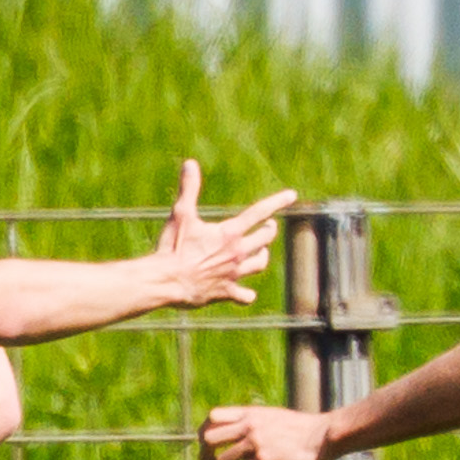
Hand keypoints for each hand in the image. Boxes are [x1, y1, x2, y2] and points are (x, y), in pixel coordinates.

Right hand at [155, 162, 296, 308]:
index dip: (277, 201)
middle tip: (269, 227)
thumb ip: (188, 189)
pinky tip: (247, 295)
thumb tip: (190, 163)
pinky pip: (244, 296)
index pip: (259, 212)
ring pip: (259, 264)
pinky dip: (246, 295)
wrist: (167, 281)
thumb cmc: (173, 247)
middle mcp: (237, 252)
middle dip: (268, 230)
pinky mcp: (226, 292)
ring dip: (262, 256)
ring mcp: (234, 273)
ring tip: (261, 253)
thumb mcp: (181, 215)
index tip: (292, 195)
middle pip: (265, 238)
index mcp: (229, 233)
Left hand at [200, 403, 331, 459]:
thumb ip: (254, 422)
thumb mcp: (273, 417)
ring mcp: (256, 444)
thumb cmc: (302, 429)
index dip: (205, 432)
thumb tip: (240, 430)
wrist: (323, 436)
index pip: (213, 416)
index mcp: (250, 414)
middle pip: (208, 438)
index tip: (209, 446)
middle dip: (207, 455)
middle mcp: (249, 426)